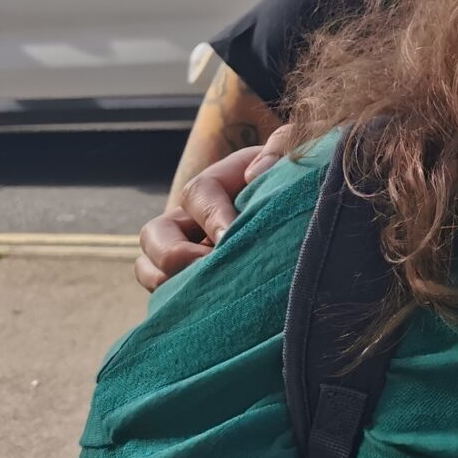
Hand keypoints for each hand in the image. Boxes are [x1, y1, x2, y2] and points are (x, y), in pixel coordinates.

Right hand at [135, 126, 296, 291]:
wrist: (308, 212)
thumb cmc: (300, 178)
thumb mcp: (296, 150)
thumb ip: (281, 146)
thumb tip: (255, 174)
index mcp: (217, 183)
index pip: (198, 193)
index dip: (210, 215)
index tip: (231, 236)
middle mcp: (193, 218)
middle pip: (154, 233)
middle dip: (174, 253)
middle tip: (209, 267)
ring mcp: (189, 251)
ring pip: (149, 267)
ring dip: (167, 281)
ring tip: (204, 292)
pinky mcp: (195, 280)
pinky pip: (168, 296)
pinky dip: (177, 304)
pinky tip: (207, 310)